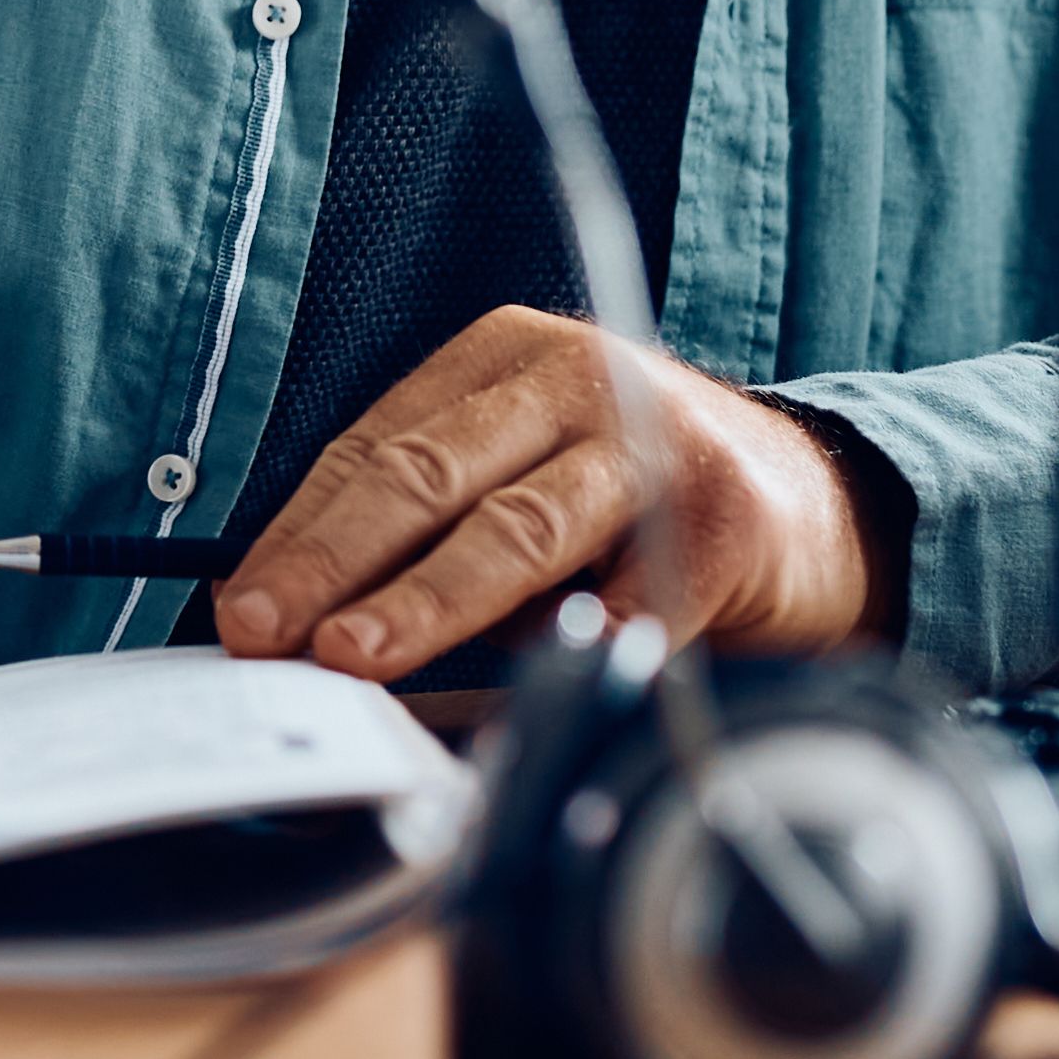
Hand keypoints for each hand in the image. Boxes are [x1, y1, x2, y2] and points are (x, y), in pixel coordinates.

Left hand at [209, 307, 867, 680]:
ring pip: (517, 528)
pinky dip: (559, 660)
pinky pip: (621, 607)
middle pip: (430, 471)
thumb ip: (433, 531)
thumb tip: (307, 629)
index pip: (377, 445)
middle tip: (272, 631)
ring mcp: (652, 444)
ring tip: (358, 653)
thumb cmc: (634, 500)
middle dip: (336, 560)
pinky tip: (505, 702)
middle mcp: (576, 378)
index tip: (242, 605)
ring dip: (428, 602)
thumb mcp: (527, 476)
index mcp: (505, 356)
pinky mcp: (719, 527)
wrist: (816, 508)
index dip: (302, 531)